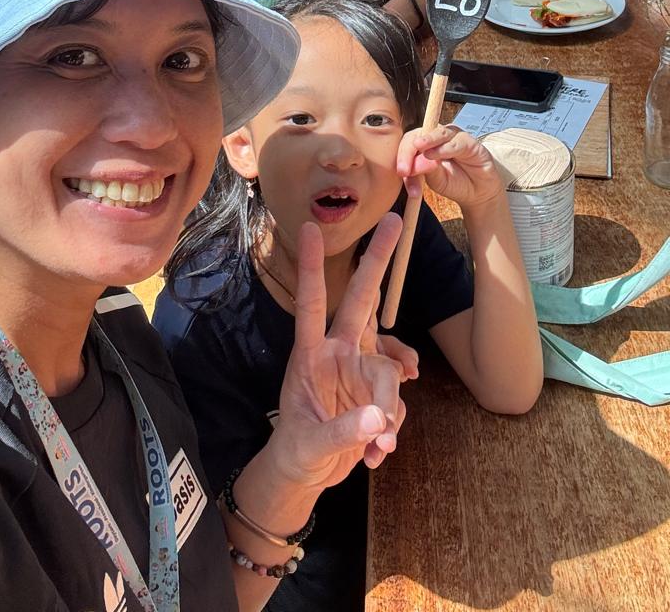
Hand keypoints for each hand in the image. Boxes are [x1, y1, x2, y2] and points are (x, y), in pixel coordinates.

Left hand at [268, 214, 409, 489]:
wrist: (308, 475)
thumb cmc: (297, 450)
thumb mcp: (311, 446)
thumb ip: (344, 432)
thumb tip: (379, 420)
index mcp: (311, 355)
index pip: (311, 304)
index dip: (314, 268)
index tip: (310, 227)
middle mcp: (339, 353)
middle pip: (362, 302)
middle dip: (378, 262)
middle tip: (397, 219)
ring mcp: (361, 371)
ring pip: (391, 366)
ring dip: (392, 404)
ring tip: (382, 442)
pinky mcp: (378, 395)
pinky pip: (397, 402)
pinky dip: (392, 428)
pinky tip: (378, 453)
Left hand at [397, 125, 504, 212]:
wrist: (477, 193)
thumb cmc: (454, 183)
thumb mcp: (434, 181)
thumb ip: (423, 172)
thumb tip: (412, 166)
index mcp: (425, 146)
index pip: (408, 143)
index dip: (402, 155)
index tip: (401, 172)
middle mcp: (438, 138)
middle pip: (419, 134)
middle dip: (409, 149)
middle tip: (405, 168)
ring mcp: (454, 137)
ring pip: (438, 132)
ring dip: (427, 140)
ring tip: (419, 149)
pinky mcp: (469, 141)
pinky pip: (456, 141)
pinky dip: (445, 148)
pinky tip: (437, 156)